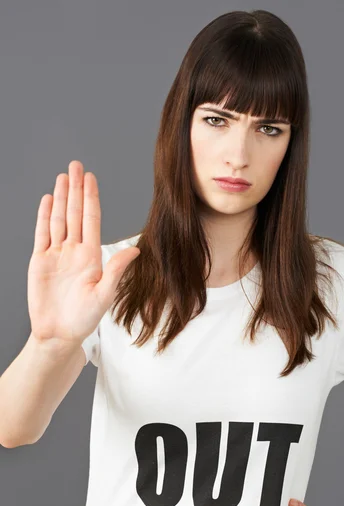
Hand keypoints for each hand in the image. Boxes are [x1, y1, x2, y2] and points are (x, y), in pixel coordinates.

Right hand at [28, 160, 140, 347]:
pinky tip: (48, 200)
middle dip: (76, 189)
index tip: (91, 178)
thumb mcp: (104, 295)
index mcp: (92, 256)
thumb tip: (136, 250)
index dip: (91, 198)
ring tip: (63, 177)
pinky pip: (42, 234)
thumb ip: (116, 271)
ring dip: (61, 198)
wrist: (58, 334)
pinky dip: (44, 216)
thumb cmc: (84, 319)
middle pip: (75, 213)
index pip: (91, 219)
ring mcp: (57, 254)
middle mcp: (75, 250)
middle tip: (76, 165)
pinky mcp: (40, 261)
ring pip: (59, 219)